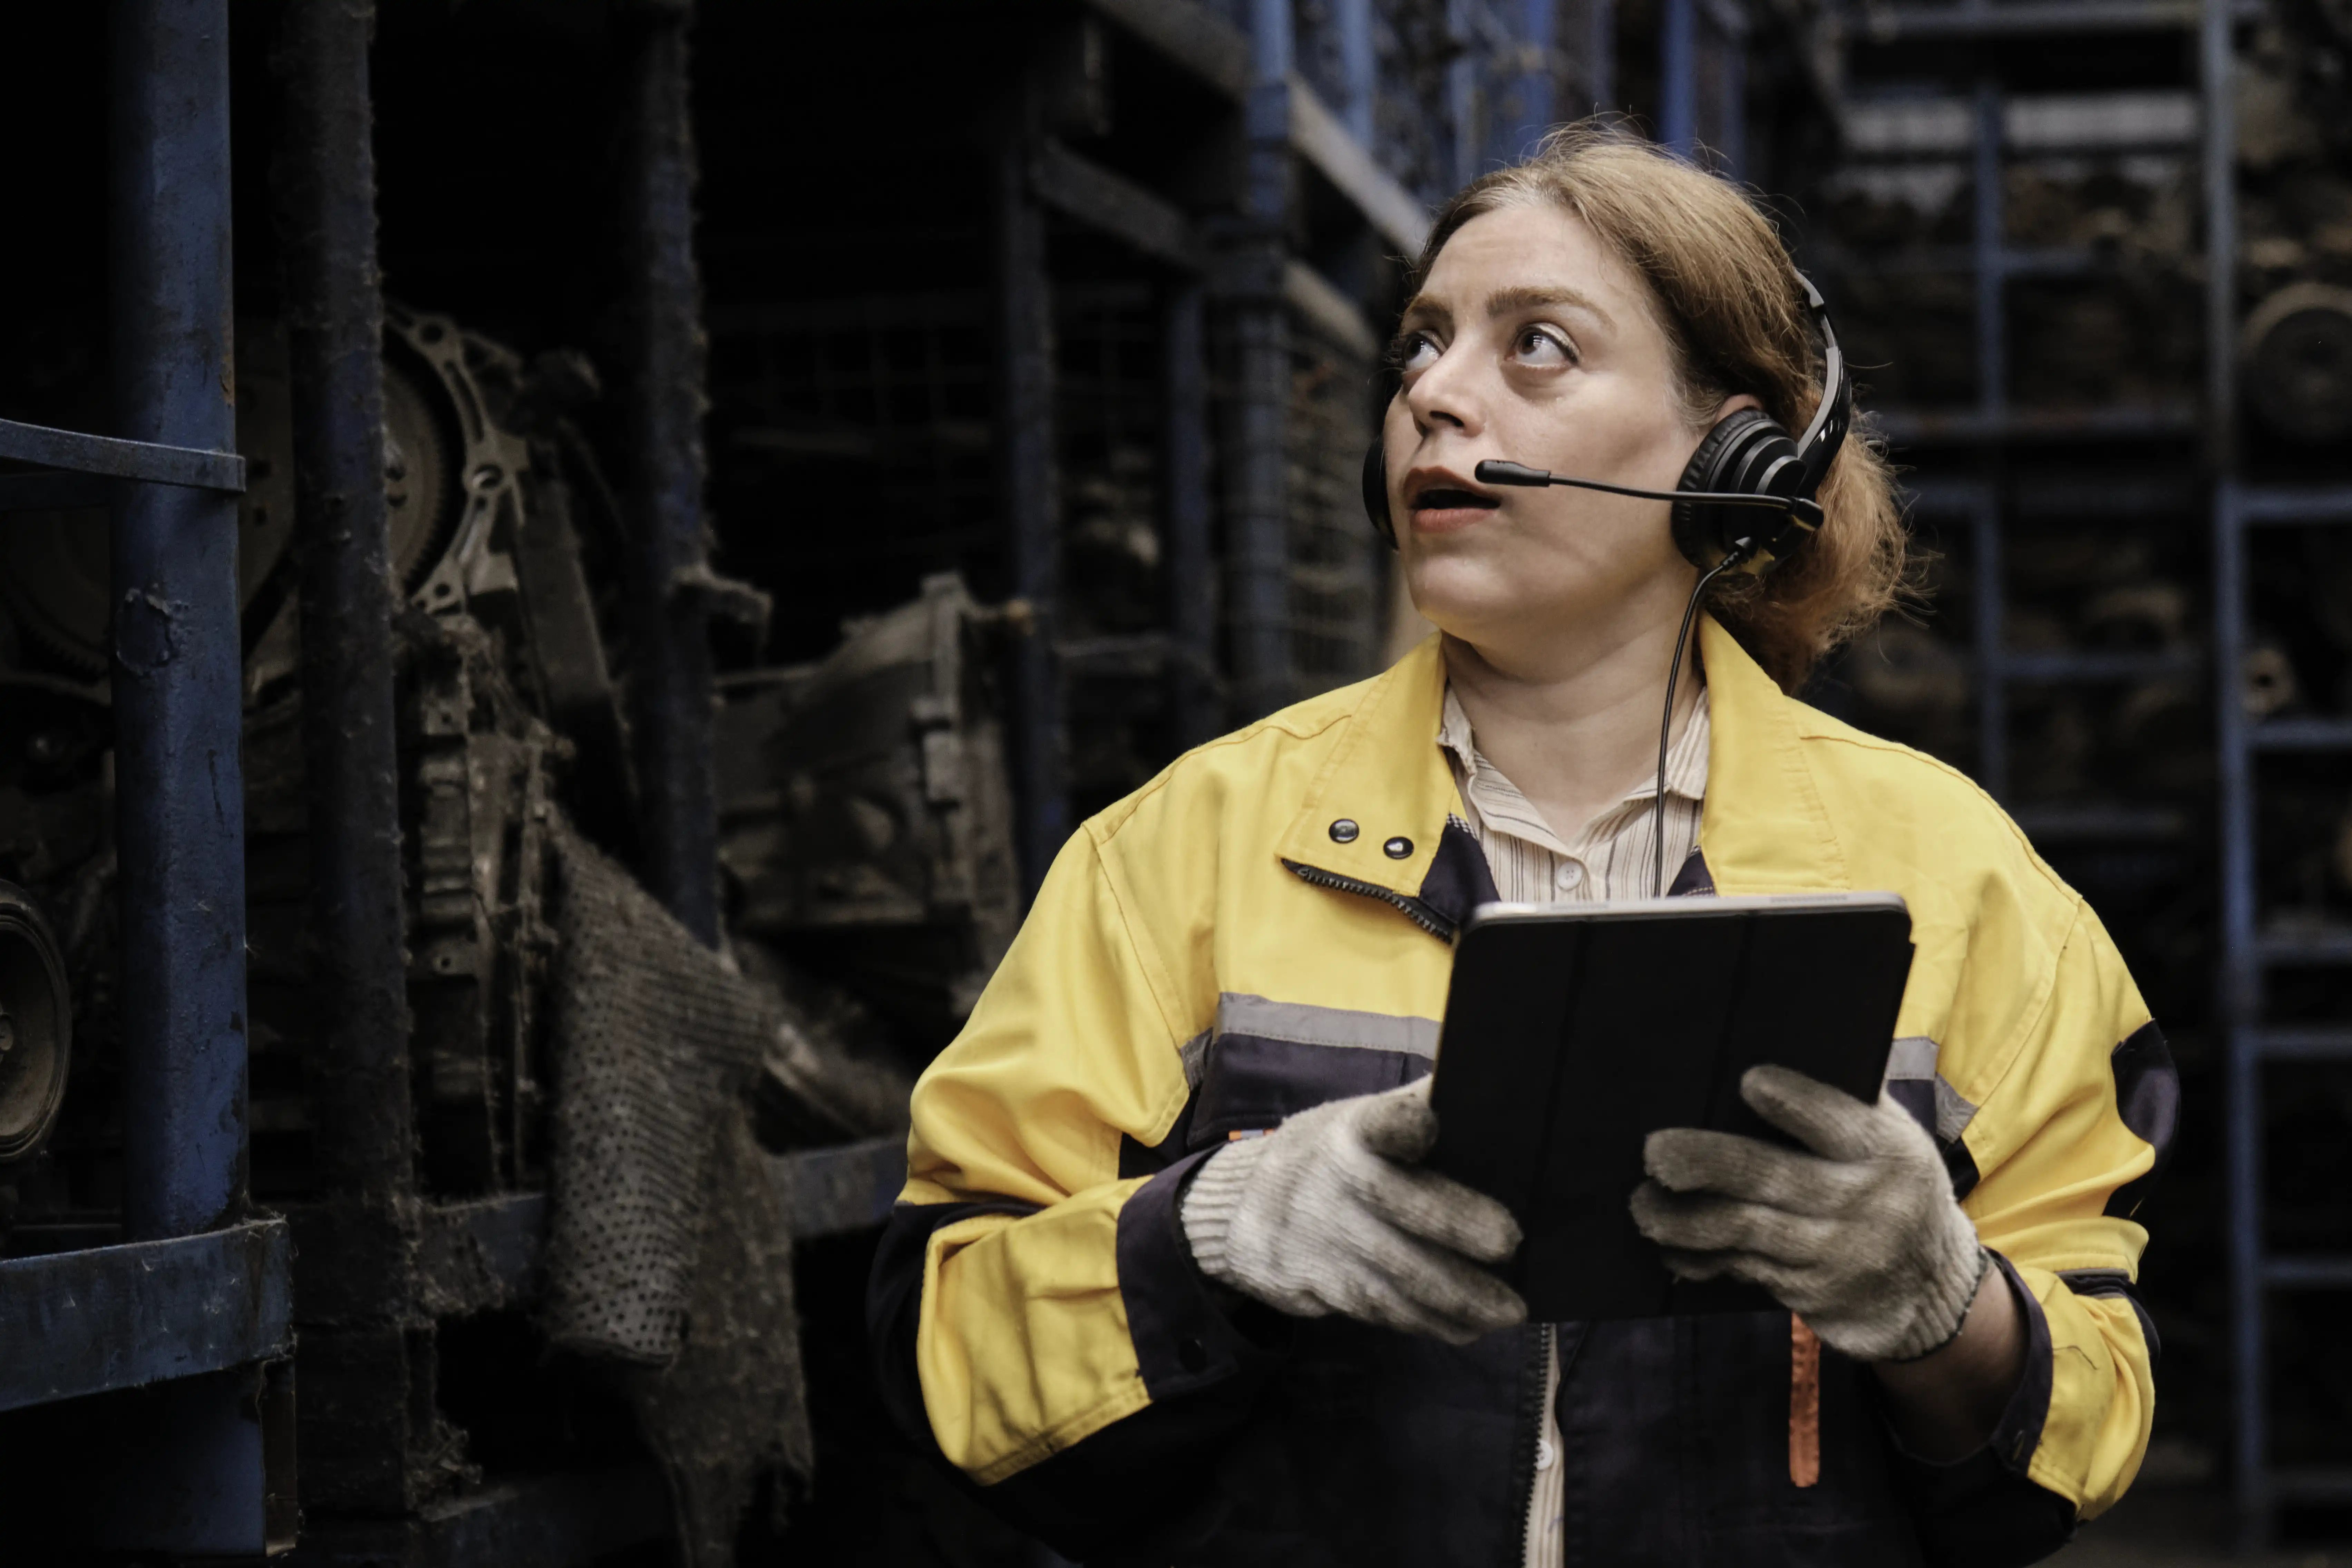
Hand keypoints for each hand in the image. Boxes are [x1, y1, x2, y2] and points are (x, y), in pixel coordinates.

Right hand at [1179, 1080, 1527, 1343]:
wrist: (1237, 1207)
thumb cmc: (1326, 1158)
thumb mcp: (1355, 1121)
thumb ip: (1411, 1111)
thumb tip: (1488, 1088)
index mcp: (1353, 1131)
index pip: (1378, 1121)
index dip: (1402, 1122)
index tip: (1428, 1125)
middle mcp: (1336, 1181)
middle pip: (1396, 1201)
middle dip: (1453, 1223)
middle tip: (1508, 1243)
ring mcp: (1324, 1237)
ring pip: (1394, 1271)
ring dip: (1454, 1295)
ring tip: (1505, 1311)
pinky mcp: (1318, 1284)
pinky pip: (1378, 1308)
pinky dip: (1424, 1322)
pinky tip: (1464, 1328)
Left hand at [1629, 1064, 1986, 1361]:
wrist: (1932, 1289)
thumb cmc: (1896, 1188)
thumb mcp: (1894, 1141)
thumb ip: (1847, 1103)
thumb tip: (1783, 1045)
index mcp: (1886, 1150)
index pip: (1835, 1121)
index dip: (1792, 1101)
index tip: (1747, 1081)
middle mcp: (1863, 1203)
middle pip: (1773, 1177)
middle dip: (1708, 1163)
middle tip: (1655, 1152)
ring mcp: (1836, 1254)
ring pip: (1747, 1232)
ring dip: (1686, 1221)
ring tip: (1643, 1205)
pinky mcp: (1811, 1293)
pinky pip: (1746, 1271)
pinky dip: (1703, 1259)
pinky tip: (1669, 1248)